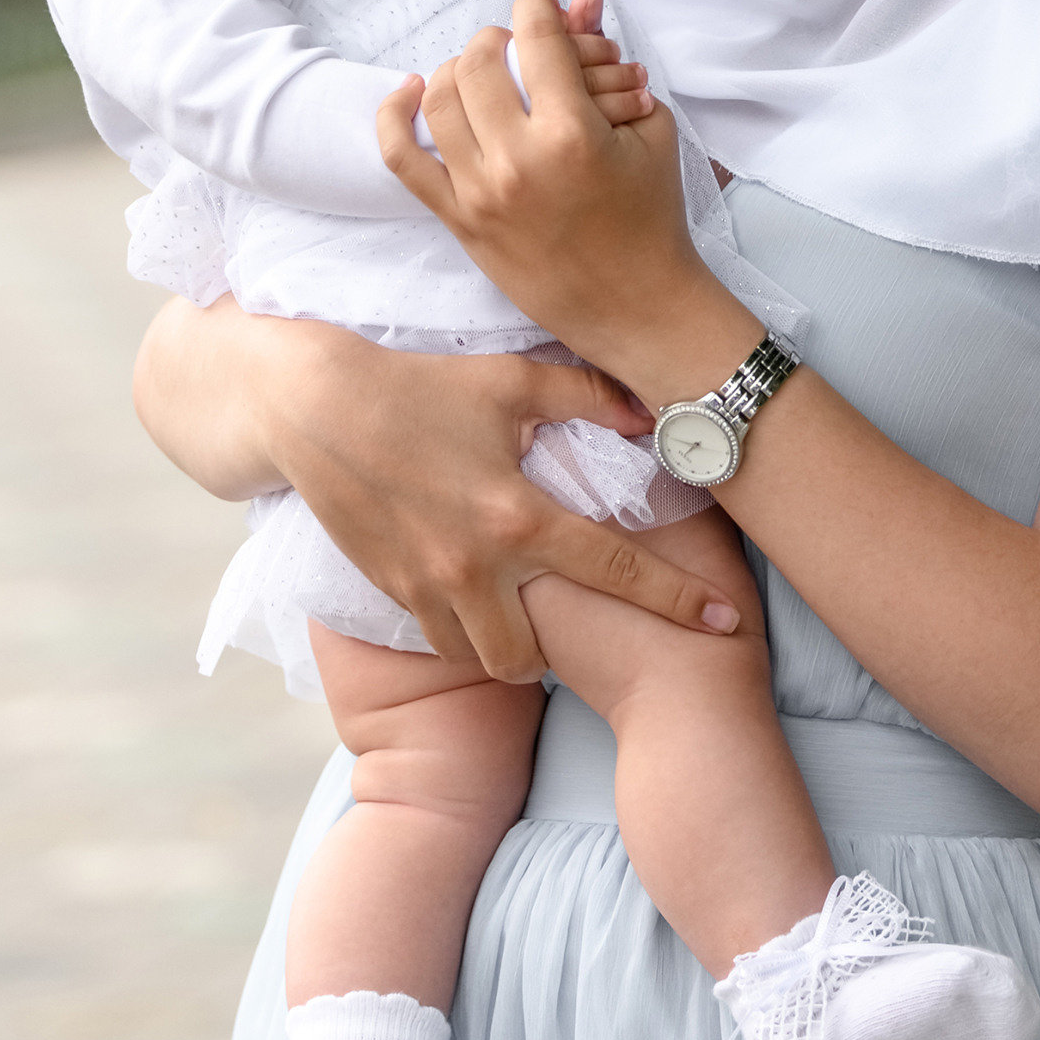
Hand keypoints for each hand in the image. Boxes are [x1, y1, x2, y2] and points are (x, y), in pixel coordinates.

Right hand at [131, 299, 743, 679]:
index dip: (680, 600)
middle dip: (567, 657)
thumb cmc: (420, 386)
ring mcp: (426, 588)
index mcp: (518, 516)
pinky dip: (465, 632)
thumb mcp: (511, 380)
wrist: (312, 411)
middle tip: (590, 634)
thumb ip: (589, 396)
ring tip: (531, 615)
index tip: (727, 621)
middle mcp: (475, 567)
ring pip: (483, 660)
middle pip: (536, 657)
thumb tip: (654, 410)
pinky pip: (440, 640)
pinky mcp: (389, 592)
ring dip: (513, 649)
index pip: (619, 571)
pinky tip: (479, 599)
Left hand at [380, 0, 710, 370]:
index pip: (536, 36)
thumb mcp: (649, 127)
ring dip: (459, 68)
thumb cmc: (651, 214)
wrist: (632, 301)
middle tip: (521, 51)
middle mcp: (517, 160)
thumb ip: (606, 61)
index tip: (544, 12)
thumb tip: (582, 1)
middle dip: (501, 38)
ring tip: (483, 74)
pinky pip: (402, 159)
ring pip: (438, 97)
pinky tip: (410, 91)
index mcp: (572, 133)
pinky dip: (394, 116)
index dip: (540, 8)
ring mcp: (479, 192)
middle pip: (480, 58)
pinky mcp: (458, 219)